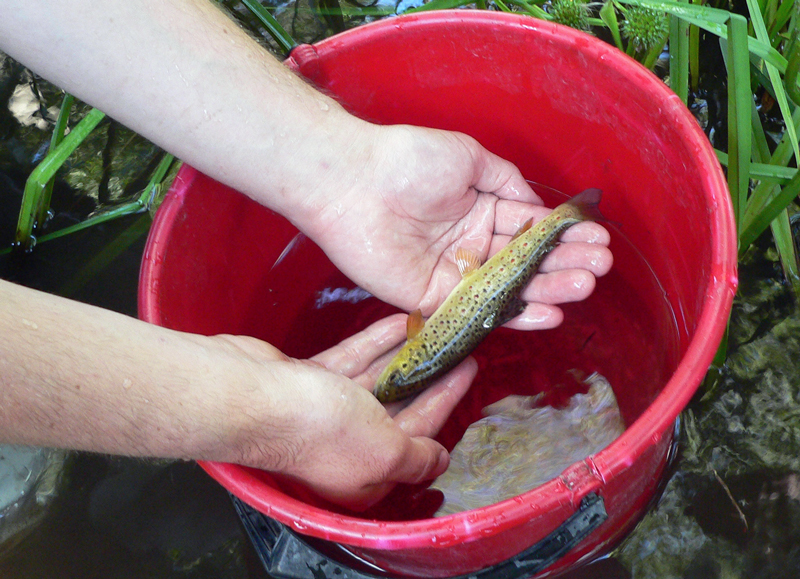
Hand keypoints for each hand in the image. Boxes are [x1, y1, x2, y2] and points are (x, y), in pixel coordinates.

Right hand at [213, 315, 475, 509]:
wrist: (251, 398)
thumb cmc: (321, 429)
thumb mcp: (384, 450)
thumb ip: (416, 456)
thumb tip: (440, 461)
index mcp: (367, 473)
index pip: (421, 434)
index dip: (447, 401)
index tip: (469, 371)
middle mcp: (348, 447)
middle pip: (399, 407)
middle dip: (428, 376)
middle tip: (456, 346)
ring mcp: (326, 413)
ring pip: (375, 380)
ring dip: (402, 355)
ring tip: (431, 327)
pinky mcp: (308, 382)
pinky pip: (351, 361)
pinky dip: (373, 343)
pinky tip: (397, 322)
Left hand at [300, 124, 612, 329]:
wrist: (355, 183)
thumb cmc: (408, 161)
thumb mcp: (469, 158)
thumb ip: (506, 182)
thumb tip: (537, 207)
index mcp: (481, 210)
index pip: (531, 229)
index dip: (563, 236)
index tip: (597, 239)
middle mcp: (471, 244)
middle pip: (526, 262)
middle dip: (565, 263)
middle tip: (600, 266)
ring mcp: (454, 274)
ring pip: (510, 289)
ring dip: (550, 290)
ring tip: (585, 285)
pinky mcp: (434, 299)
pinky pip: (479, 312)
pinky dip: (515, 315)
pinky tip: (548, 313)